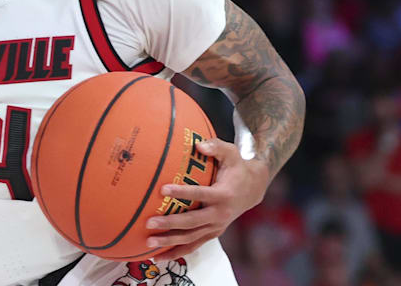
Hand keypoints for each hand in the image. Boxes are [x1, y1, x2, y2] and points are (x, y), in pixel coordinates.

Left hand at [144, 139, 268, 260]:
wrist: (252, 189)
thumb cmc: (236, 167)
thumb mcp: (231, 152)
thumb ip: (215, 147)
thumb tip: (198, 144)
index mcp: (223, 194)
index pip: (200, 194)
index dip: (182, 193)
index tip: (163, 189)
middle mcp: (220, 214)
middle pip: (193, 222)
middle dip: (170, 223)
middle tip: (149, 223)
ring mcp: (216, 226)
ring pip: (191, 238)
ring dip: (170, 242)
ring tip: (148, 243)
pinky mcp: (213, 233)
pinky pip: (194, 246)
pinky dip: (177, 252)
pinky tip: (158, 256)